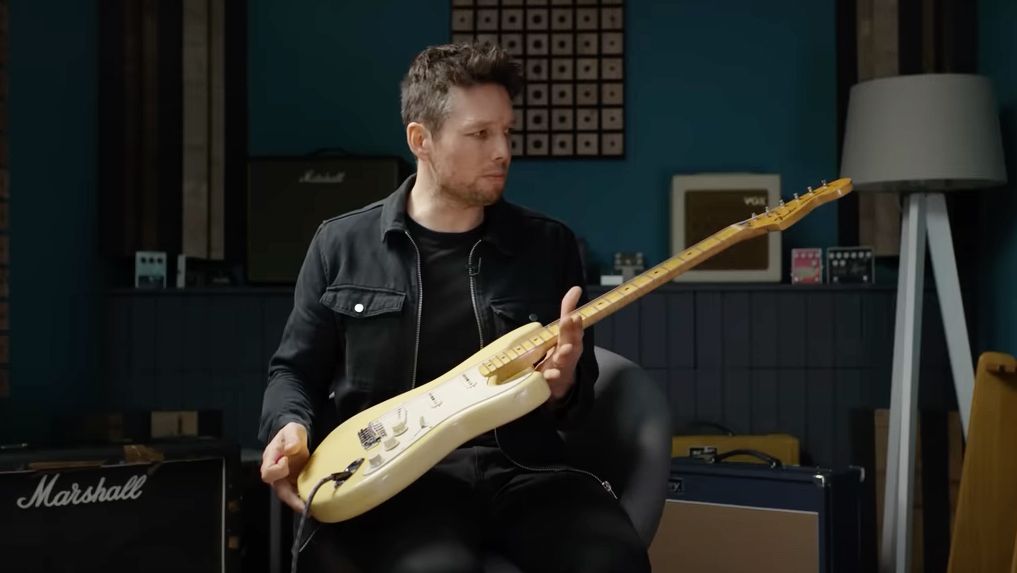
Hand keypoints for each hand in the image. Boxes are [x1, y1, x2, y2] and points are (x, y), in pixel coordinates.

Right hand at [260, 422, 309, 512]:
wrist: (295, 438)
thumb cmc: (291, 434)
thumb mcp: (292, 431)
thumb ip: (292, 438)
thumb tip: (290, 449)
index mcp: (270, 460)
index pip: (268, 472)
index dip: (278, 470)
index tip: (287, 461)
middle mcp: (275, 474)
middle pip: (279, 490)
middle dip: (291, 499)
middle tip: (305, 507)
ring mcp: (284, 480)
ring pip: (289, 496)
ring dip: (299, 503)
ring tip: (312, 509)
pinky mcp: (293, 483)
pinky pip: (297, 493)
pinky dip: (305, 498)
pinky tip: (316, 503)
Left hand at [540, 286, 583, 400]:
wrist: (561, 383)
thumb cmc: (562, 352)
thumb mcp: (563, 331)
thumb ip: (568, 309)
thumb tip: (576, 288)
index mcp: (570, 340)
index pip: (574, 330)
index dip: (575, 323)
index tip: (575, 315)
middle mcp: (568, 353)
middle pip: (572, 343)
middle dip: (571, 333)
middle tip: (572, 321)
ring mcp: (561, 367)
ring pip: (564, 360)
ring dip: (566, 354)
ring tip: (565, 349)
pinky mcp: (551, 379)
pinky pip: (551, 378)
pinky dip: (552, 376)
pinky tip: (551, 373)